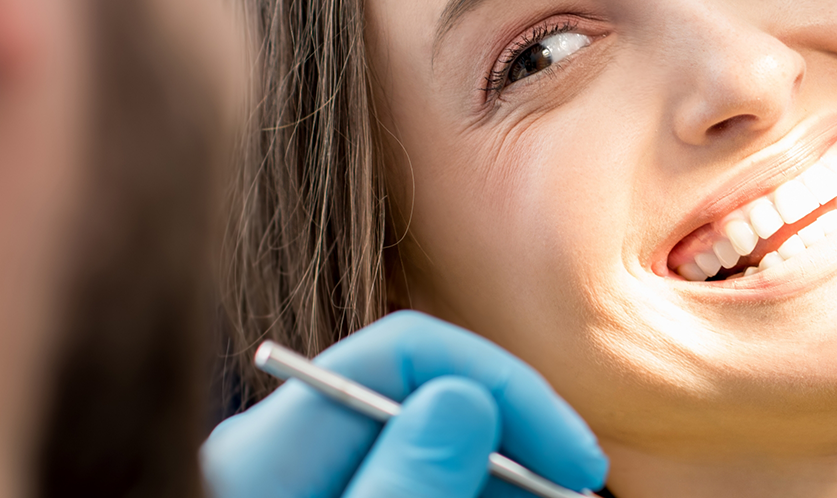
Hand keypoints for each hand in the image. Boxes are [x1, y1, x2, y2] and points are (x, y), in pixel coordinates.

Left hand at [203, 311, 607, 497]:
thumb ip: (401, 485)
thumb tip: (463, 394)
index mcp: (261, 454)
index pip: (404, 352)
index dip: (503, 387)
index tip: (571, 456)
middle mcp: (280, 456)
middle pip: (428, 400)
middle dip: (516, 438)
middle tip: (574, 492)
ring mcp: (306, 484)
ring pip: (434, 447)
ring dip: (506, 474)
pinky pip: (418, 479)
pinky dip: (474, 495)